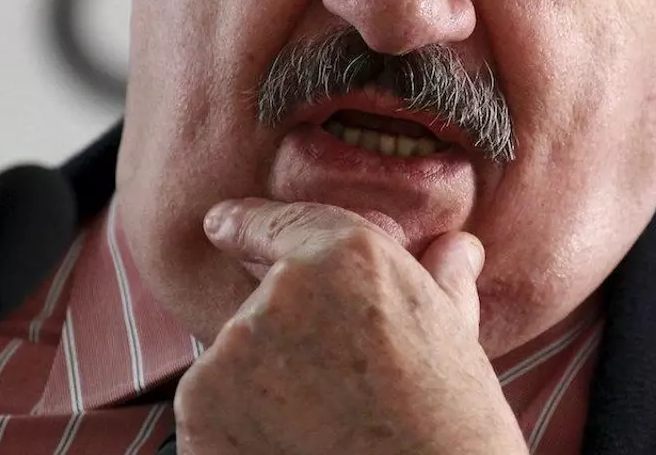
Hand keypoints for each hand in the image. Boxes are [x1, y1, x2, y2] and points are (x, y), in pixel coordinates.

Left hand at [172, 199, 528, 454]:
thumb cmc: (451, 421)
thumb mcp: (454, 334)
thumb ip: (441, 280)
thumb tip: (456, 248)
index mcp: (349, 256)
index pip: (281, 224)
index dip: (247, 223)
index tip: (222, 224)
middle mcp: (283, 290)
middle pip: (262, 307)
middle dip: (283, 340)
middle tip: (333, 385)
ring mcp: (234, 350)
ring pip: (232, 362)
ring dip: (258, 388)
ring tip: (320, 425)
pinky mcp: (200, 407)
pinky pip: (209, 410)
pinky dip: (235, 430)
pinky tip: (291, 446)